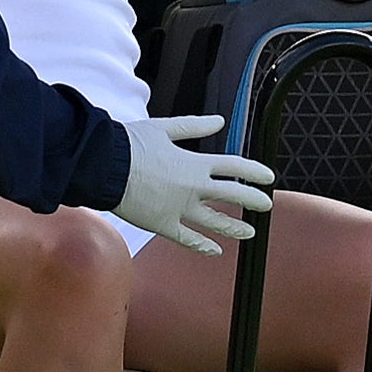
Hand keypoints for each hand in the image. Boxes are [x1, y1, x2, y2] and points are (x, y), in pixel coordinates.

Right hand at [113, 114, 274, 256]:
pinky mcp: (163, 224)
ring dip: (234, 227)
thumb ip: (194, 127)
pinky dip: (203, 246)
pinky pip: (188, 239)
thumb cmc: (130, 144)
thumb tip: (219, 120)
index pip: (234, 167)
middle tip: (266, 205)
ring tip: (249, 233)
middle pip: (233, 195)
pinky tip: (215, 250)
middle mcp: (192, 188)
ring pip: (215, 222)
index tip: (268, 177)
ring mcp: (179, 209)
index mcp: (194, 163)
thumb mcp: (164, 129)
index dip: (254, 171)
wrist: (104, 166)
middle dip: (253, 200)